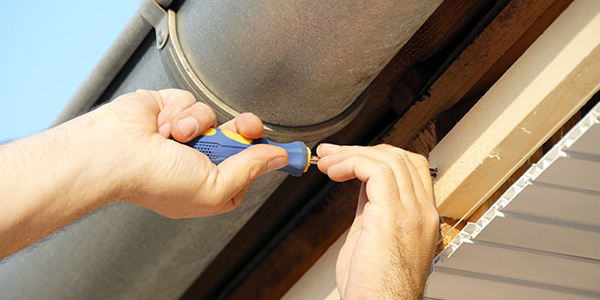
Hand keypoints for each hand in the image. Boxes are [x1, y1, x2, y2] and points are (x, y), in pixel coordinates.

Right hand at [92, 89, 288, 217]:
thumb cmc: (155, 180)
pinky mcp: (171, 111)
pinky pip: (194, 102)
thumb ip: (250, 170)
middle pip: (239, 139)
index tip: (277, 149)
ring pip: (215, 118)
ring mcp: (185, 136)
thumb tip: (279, 158)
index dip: (262, 156)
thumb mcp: (216, 187)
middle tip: (246, 127)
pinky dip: (181, 112)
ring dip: (199, 125)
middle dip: (245, 131)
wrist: (114, 153)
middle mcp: (199, 161)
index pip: (248, 167)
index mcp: (210, 186)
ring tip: (176, 137)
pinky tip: (163, 125)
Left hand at [317, 144, 438, 298]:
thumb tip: (361, 187)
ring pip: (390, 159)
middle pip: (401, 158)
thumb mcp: (372, 239)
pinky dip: (352, 163)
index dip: (376, 157)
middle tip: (331, 155)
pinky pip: (377, 171)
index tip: (346, 158)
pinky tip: (334, 171)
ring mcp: (412, 214)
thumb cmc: (373, 290)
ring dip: (352, 154)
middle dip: (361, 150)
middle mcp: (422, 214)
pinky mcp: (393, 217)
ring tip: (327, 163)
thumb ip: (372, 211)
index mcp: (420, 219)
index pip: (409, 169)